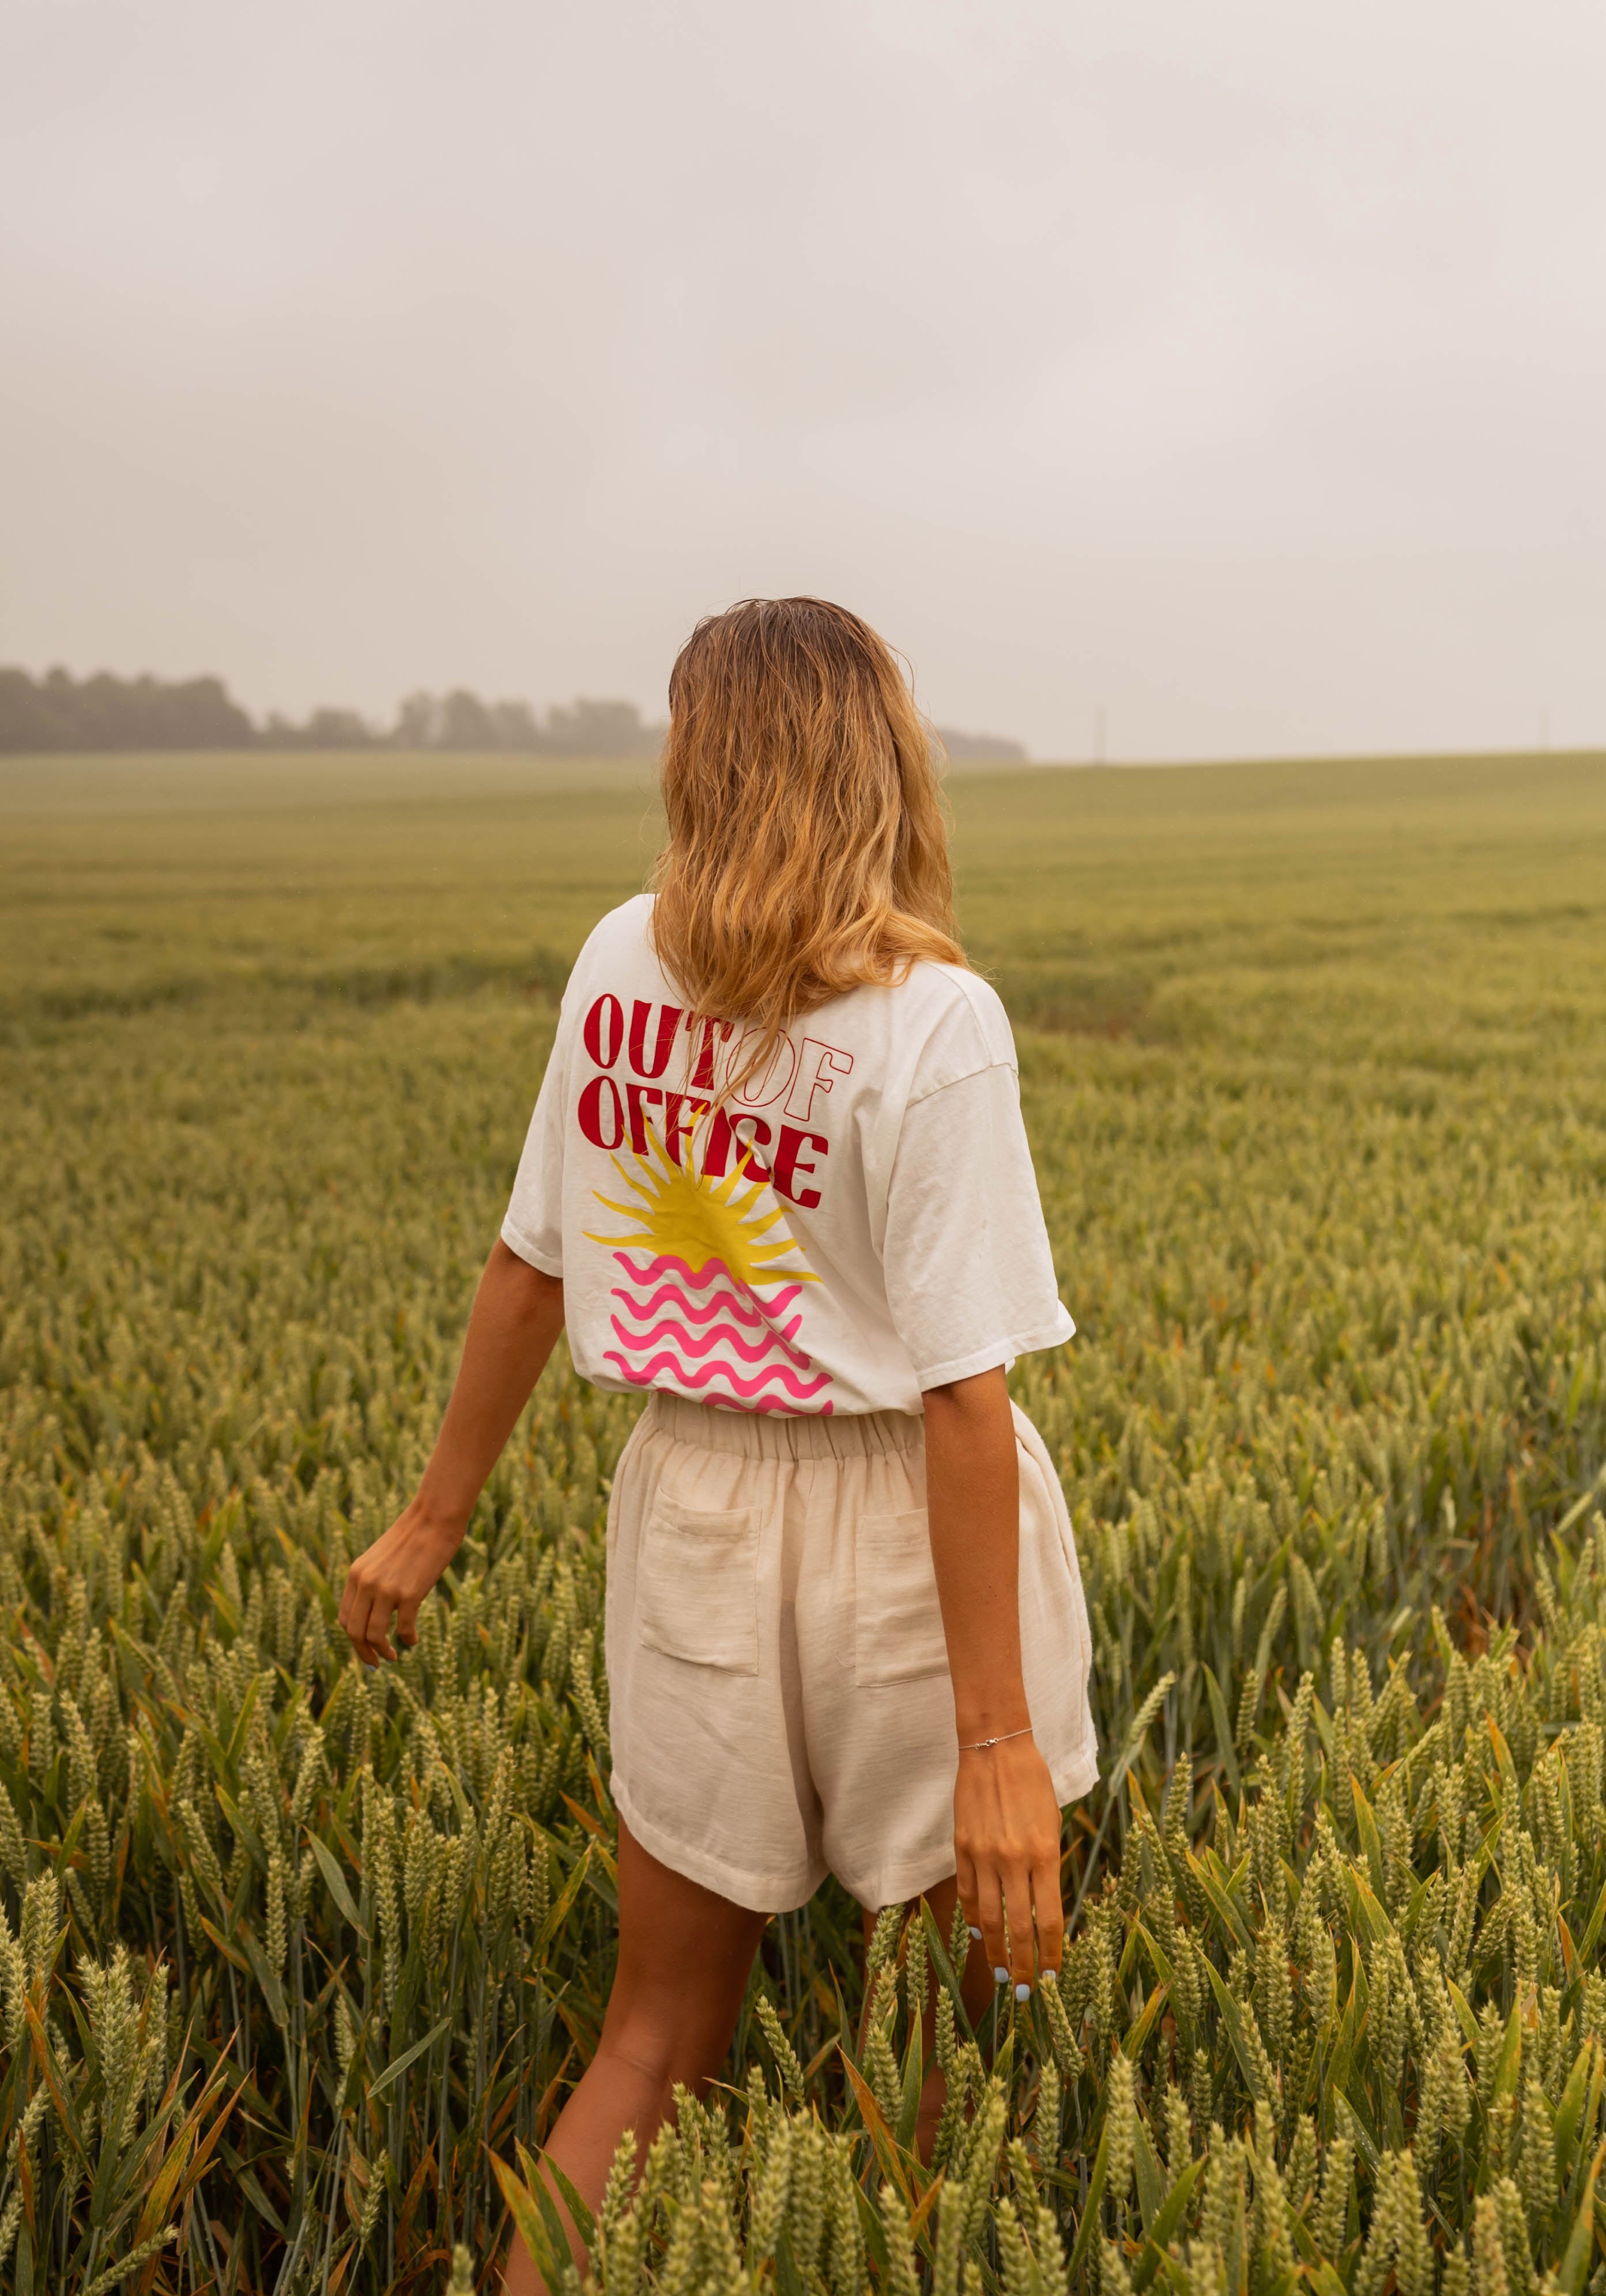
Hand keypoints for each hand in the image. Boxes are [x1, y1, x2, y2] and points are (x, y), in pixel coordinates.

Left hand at [338, 1500, 461, 1665]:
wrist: (433, 1517)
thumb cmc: (412, 1536)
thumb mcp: (380, 1558)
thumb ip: (372, 1581)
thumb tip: (374, 1612)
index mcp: (355, 1574)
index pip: (344, 1618)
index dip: (353, 1639)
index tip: (365, 1649)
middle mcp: (365, 1583)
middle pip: (354, 1631)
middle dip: (364, 1653)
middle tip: (376, 1663)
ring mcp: (386, 1589)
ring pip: (374, 1634)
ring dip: (383, 1652)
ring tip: (393, 1656)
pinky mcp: (409, 1593)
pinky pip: (403, 1628)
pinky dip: (407, 1639)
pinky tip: (413, 1640)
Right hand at [953, 1732, 1064, 1998]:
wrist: (996, 1749)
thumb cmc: (1034, 1784)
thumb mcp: (1052, 1825)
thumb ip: (1046, 1867)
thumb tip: (1040, 1909)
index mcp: (1045, 1855)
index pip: (1049, 1921)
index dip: (1049, 1955)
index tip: (1050, 1977)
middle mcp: (1014, 1860)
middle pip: (1018, 1928)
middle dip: (1021, 1966)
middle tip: (1022, 1992)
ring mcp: (984, 1855)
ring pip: (989, 1918)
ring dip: (994, 1952)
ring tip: (999, 1974)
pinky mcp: (961, 1847)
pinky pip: (967, 1893)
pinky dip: (974, 1918)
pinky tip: (980, 1934)